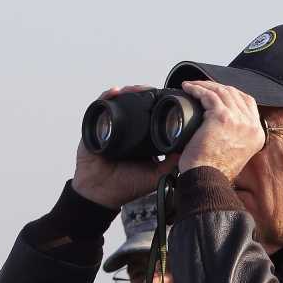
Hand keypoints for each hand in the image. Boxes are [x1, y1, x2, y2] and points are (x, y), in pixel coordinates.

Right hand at [73, 86, 178, 208]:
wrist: (100, 193)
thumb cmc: (125, 185)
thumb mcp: (154, 174)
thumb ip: (170, 164)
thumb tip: (188, 150)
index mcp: (140, 138)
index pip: (149, 116)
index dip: (157, 105)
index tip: (167, 99)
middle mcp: (125, 130)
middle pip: (135, 105)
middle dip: (143, 94)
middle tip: (154, 91)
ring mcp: (110, 126)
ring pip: (120, 103)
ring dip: (129, 92)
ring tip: (139, 89)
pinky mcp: (94, 126)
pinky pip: (100, 107)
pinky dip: (108, 97)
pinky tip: (117, 92)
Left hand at [177, 80, 265, 179]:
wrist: (207, 179)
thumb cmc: (214, 172)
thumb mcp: (235, 154)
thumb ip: (236, 138)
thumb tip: (222, 126)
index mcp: (257, 134)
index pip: (248, 103)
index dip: (231, 93)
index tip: (216, 92)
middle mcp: (251, 126)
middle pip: (235, 94)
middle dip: (216, 87)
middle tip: (201, 87)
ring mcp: (239, 120)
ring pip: (222, 92)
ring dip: (205, 85)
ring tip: (192, 86)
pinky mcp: (223, 117)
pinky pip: (209, 95)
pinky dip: (197, 89)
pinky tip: (188, 89)